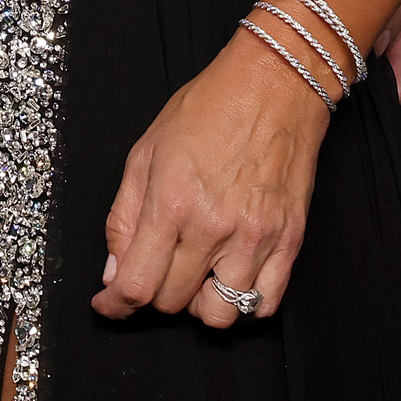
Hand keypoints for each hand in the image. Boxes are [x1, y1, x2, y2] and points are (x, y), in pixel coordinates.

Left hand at [90, 33, 328, 326]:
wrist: (274, 85)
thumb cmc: (208, 109)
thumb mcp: (145, 151)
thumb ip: (123, 217)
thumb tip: (114, 273)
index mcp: (172, 202)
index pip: (136, 284)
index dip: (116, 304)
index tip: (110, 304)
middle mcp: (213, 226)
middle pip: (173, 302)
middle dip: (153, 293)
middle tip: (155, 268)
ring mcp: (255, 237)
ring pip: (219, 315)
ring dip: (198, 304)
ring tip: (195, 274)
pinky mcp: (290, 240)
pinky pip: (265, 304)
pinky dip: (243, 303)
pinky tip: (230, 277)